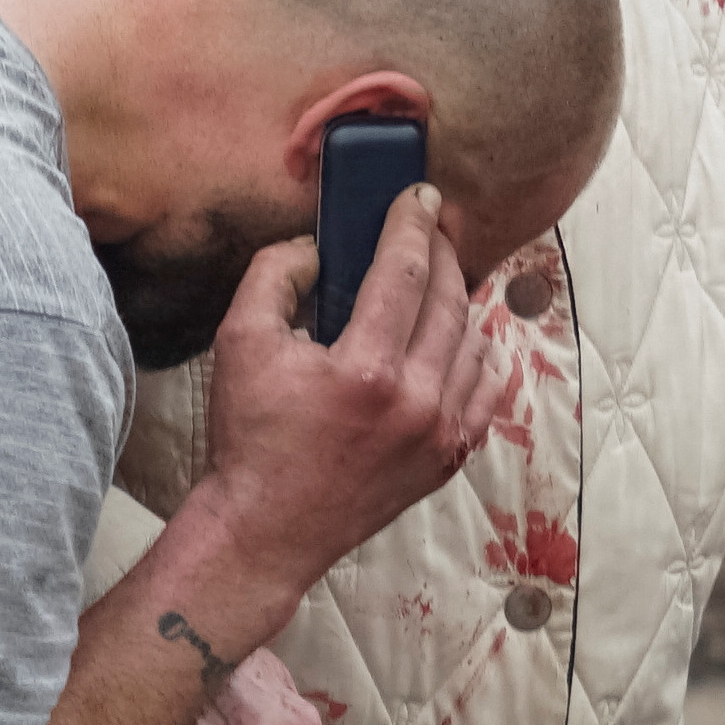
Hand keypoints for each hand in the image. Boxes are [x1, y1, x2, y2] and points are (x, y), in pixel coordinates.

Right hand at [179, 183, 492, 626]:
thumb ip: (274, 275)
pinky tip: (455, 338)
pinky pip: (486, 389)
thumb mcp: (239, 343)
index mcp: (366, 369)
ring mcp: (441, 434)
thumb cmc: (250, 437)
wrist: (267, 529)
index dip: (413, 223)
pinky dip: (476, 354)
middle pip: (450, 299)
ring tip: (437, 282)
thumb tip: (316, 246)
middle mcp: (416, 401)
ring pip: (476, 341)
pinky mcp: (450, 458)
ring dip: (460, 302)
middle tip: (430, 226)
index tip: (420, 195)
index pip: (406, 271)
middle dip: (442, 252)